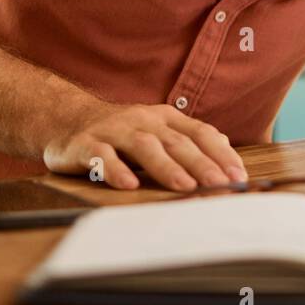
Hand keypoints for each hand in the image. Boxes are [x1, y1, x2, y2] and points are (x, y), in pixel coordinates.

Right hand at [43, 102, 248, 190]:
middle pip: (177, 141)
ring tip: (185, 185)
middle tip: (221, 185)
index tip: (238, 177)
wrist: (65, 119)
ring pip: (144, 146)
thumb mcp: (155, 133)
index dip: (221, 154)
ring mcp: (114, 130)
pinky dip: (116, 170)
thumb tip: (226, 166)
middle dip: (202, 164)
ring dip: (166, 167)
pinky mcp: (86, 144)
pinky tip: (129, 185)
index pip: (200, 133)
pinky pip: (102, 156)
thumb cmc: (121, 135)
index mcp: (165, 118)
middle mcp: (142, 120)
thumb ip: (185, 146)